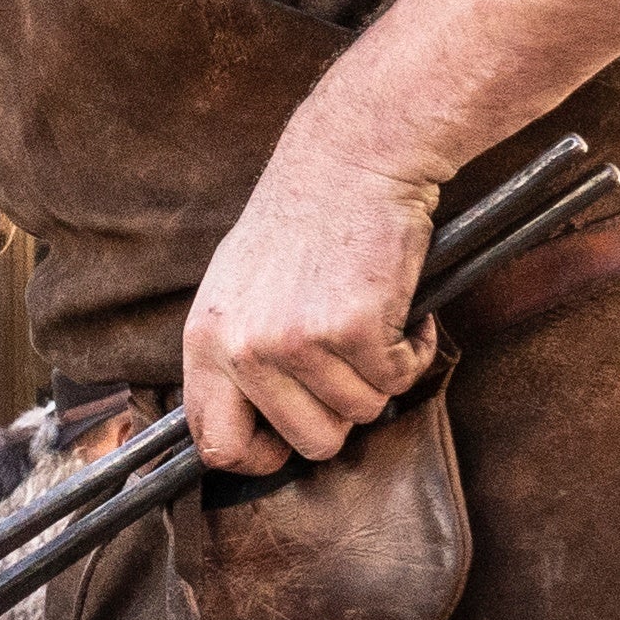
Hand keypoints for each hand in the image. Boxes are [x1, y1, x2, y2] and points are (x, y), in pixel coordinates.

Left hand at [182, 124, 440, 479]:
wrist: (352, 160)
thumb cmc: (303, 221)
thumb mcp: (238, 289)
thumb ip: (236, 354)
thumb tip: (248, 427)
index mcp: (207, 339)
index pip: (215, 441)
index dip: (259, 458)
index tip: (287, 445)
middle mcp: (243, 347)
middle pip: (306, 442)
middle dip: (341, 413)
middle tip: (350, 365)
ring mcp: (296, 342)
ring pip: (360, 412)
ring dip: (380, 374)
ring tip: (371, 321)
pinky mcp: (352, 330)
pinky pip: (398, 379)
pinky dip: (412, 351)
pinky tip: (401, 313)